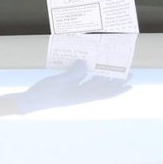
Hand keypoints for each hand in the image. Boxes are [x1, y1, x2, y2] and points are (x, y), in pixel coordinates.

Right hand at [3, 60, 131, 113]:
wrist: (31, 101)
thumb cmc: (46, 92)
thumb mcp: (60, 80)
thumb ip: (75, 72)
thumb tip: (85, 62)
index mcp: (83, 96)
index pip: (106, 92)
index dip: (119, 89)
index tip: (130, 83)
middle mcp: (81, 95)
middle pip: (103, 88)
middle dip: (115, 81)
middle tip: (125, 71)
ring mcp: (74, 93)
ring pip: (93, 85)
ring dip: (103, 78)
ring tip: (109, 68)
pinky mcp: (67, 90)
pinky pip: (82, 82)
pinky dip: (87, 75)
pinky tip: (86, 68)